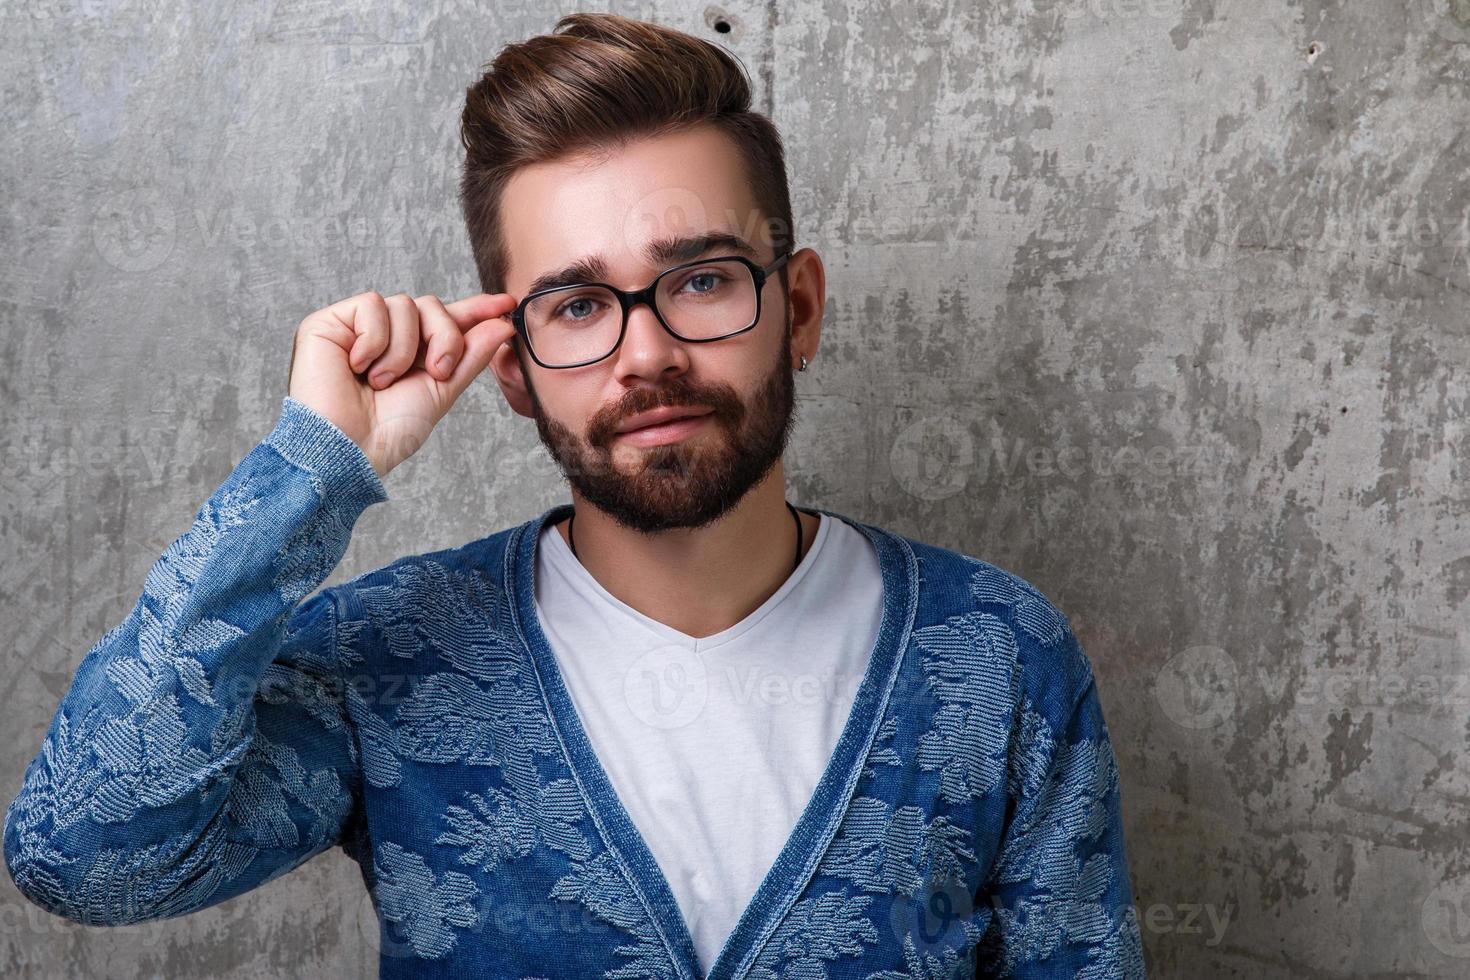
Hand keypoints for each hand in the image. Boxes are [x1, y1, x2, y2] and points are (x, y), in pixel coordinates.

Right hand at [287, 291, 518, 477]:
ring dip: (404, 349)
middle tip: (435, 372)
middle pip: (431, 306)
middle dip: (444, 337)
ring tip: (382, 382)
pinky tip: (358, 367)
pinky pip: (371, 305)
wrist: (347, 449)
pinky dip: (374, 340)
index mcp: (412, 354)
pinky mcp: (329, 322)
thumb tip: (502, 324)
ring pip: (404, 304)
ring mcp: (356, 328)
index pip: (445, 321)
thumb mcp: (442, 391)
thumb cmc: (388, 432)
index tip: (506, 304)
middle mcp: (385, 337)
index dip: (475, 310)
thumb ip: (470, 356)